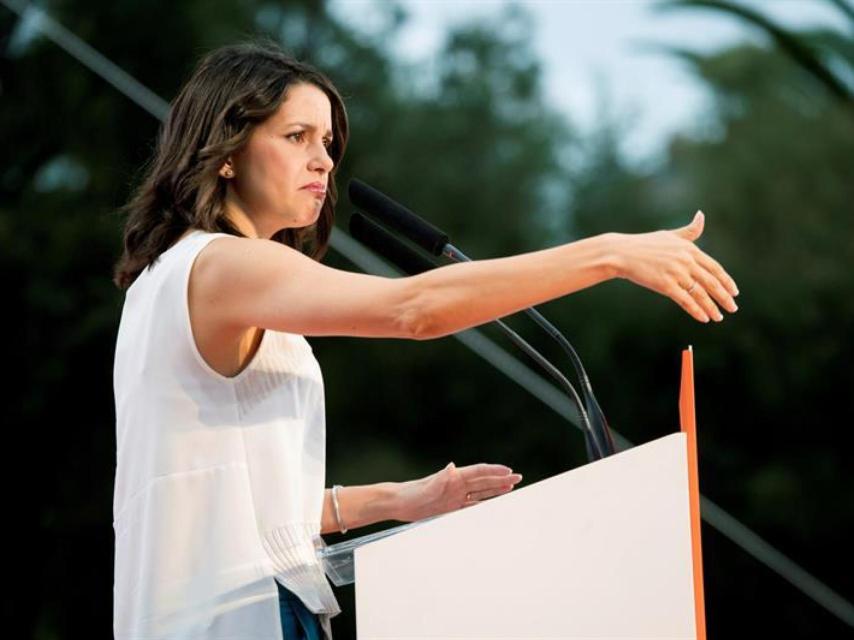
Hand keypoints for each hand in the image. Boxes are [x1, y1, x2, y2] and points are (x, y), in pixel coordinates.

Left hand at [393, 462, 522, 522]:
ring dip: (495, 491)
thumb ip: (440, 478)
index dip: (495, 472)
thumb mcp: (427, 486)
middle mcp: (457, 485)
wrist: (399, 503)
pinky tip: (492, 506)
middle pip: (484, 481)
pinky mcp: (451, 507)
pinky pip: (472, 506)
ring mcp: (455, 496)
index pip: (479, 472)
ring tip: (511, 488)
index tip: (509, 471)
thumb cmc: (412, 493)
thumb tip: (452, 466)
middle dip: (501, 479)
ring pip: (481, 493)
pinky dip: (484, 505)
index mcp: (454, 477)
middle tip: (518, 478)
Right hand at [610, 211, 739, 322]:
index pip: (714, 267)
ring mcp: (676, 273)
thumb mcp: (669, 235)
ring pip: (700, 293)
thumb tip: (701, 216)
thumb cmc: (644, 244)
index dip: (726, 281)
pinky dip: (696, 310)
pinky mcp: (665, 284)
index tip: (734, 292)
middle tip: (733, 308)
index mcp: (689, 249)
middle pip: (711, 282)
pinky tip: (704, 318)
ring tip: (718, 317)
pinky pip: (685, 300)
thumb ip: (689, 231)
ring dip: (712, 307)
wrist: (621, 253)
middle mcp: (686, 260)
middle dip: (724, 297)